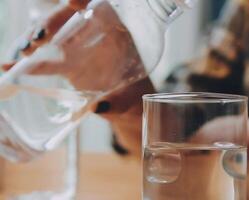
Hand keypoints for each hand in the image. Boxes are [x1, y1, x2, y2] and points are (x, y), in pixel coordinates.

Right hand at [2, 0, 148, 113]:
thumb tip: (98, 107)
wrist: (128, 105)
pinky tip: (9, 67)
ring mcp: (79, 49)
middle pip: (70, 18)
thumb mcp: (132, 98)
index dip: (83, 2)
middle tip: (39, 37)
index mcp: (117, 34)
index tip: (71, 0)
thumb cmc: (135, 96)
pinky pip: (46, 60)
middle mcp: (96, 36)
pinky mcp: (68, 64)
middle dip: (51, 22)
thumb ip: (118, 102)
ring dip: (35, 39)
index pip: (101, 9)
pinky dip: (28, 64)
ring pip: (54, 36)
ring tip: (24, 50)